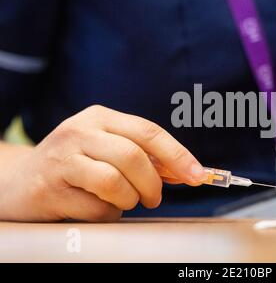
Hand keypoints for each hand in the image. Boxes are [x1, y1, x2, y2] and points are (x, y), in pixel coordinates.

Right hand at [0, 105, 205, 221]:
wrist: (21, 181)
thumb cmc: (76, 165)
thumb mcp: (106, 148)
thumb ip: (142, 155)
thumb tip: (186, 171)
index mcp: (100, 117)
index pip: (148, 131)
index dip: (177, 154)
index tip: (197, 175)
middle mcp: (79, 132)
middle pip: (133, 156)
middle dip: (153, 184)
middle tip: (154, 198)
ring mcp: (62, 159)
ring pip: (114, 182)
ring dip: (129, 200)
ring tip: (124, 202)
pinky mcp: (50, 188)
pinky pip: (95, 208)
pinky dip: (107, 215)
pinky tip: (97, 209)